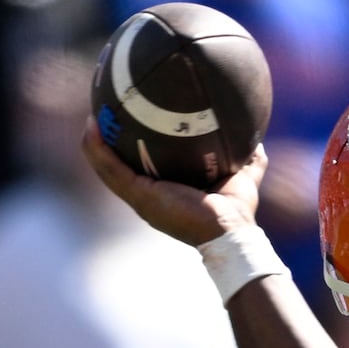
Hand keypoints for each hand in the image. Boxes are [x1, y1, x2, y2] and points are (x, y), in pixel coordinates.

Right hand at [80, 119, 264, 245]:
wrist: (231, 232)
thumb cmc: (237, 211)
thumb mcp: (242, 177)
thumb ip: (249, 159)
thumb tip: (258, 140)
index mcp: (166, 194)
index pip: (142, 169)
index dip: (132, 148)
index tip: (128, 122)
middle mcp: (148, 197)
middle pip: (119, 167)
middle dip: (108, 143)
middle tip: (104, 115)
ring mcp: (140, 198)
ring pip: (107, 167)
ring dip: (94, 143)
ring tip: (91, 116)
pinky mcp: (138, 196)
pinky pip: (110, 168)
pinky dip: (96, 149)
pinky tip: (90, 126)